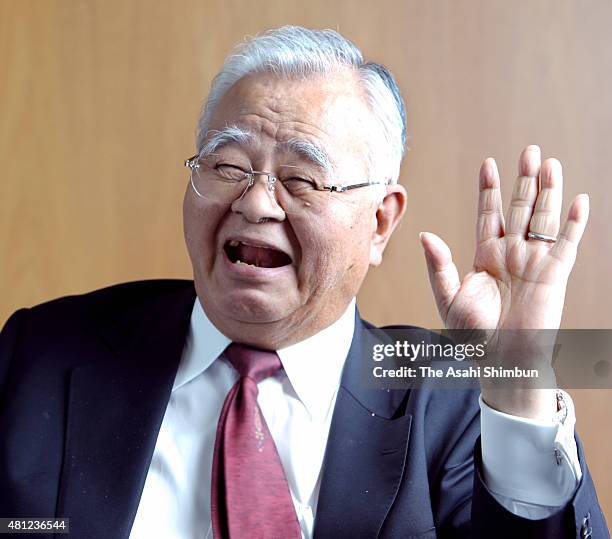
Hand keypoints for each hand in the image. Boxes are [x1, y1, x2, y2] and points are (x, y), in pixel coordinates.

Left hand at [420, 145, 588, 417]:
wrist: (499, 359)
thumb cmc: (472, 334)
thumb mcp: (448, 297)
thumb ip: (439, 265)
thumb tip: (425, 234)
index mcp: (486, 256)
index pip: (488, 214)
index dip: (489, 189)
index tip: (489, 163)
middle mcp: (511, 254)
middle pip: (519, 209)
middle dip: (524, 180)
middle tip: (529, 150)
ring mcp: (534, 263)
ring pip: (543, 219)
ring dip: (548, 192)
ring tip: (550, 164)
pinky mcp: (554, 276)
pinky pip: (567, 245)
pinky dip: (574, 224)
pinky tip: (579, 201)